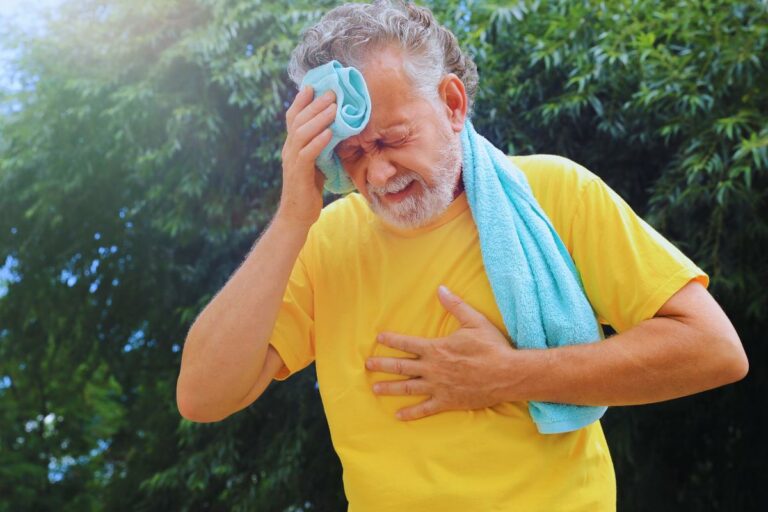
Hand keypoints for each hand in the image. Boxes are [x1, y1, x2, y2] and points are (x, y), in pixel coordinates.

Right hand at [277, 86, 335, 227]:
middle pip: (298, 120)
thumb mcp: (317, 163)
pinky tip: (329, 133)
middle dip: (315, 104)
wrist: (297, 215)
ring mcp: (291, 161)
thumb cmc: (309, 190)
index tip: (313, 85)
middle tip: (332, 91)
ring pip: (302, 133)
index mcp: (292, 145)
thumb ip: (321, 147)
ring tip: (333, 107)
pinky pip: (307, 153)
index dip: (301, 100)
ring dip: (318, 118)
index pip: (293, 117)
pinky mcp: (298, 173)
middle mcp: (289, 149)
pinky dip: (318, 141)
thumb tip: (337, 132)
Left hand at [365, 286, 517, 420]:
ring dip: (389, 388)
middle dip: (382, 365)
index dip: (392, 340)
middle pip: (401, 366)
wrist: (508, 374)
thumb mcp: (474, 321)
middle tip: (367, 365)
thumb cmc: (492, 347)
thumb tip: (441, 288)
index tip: (379, 339)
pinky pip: (425, 408)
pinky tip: (398, 415)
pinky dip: (411, 413)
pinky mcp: (447, 402)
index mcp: (437, 348)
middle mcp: (433, 368)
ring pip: (408, 387)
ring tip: (374, 389)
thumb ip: (455, 306)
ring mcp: (438, 387)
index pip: (407, 343)